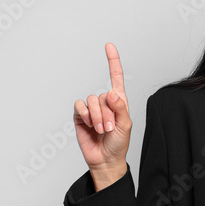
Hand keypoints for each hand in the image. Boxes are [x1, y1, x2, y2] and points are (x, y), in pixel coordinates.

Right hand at [73, 43, 131, 186]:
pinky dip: (85, 116)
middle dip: (106, 114)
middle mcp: (104, 102)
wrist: (105, 159)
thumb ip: (120, 108)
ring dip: (96, 117)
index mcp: (119, 102)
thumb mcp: (125, 125)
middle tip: (109, 129)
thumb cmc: (118, 143)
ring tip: (101, 130)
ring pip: (91, 101)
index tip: (109, 46)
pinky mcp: (80, 116)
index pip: (115, 77)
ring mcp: (91, 109)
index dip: (113, 61)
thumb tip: (111, 92)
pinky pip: (79, 106)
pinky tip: (88, 125)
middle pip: (102, 95)